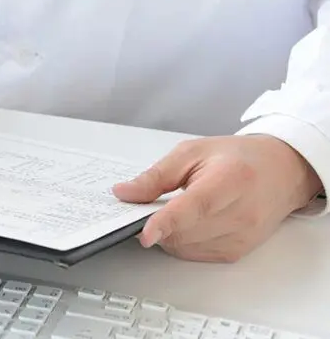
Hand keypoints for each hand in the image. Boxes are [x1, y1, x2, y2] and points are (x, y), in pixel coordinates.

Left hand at [113, 135, 322, 262]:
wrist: (281, 171)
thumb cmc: (237, 157)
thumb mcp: (191, 152)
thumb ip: (156, 175)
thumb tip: (124, 193)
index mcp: (231, 179)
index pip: (196, 207)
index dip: (167, 222)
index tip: (144, 233)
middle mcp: (242, 212)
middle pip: (186, 231)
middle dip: (158, 222)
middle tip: (151, 204)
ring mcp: (243, 236)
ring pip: (186, 247)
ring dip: (169, 234)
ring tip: (177, 208)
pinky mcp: (238, 251)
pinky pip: (197, 255)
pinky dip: (183, 241)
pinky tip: (189, 222)